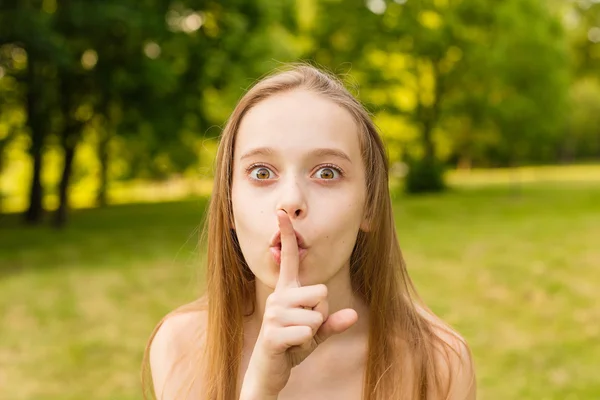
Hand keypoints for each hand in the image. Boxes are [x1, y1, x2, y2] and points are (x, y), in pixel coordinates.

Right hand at [240, 210, 357, 397]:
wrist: (269, 370)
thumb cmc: (293, 345)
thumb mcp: (316, 332)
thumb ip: (333, 322)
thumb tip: (353, 315)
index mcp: (287, 291)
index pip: (287, 259)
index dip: (286, 236)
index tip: (281, 213)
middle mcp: (278, 296)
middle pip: (321, 292)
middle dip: (321, 314)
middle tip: (305, 327)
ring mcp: (274, 313)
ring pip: (317, 315)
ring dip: (313, 331)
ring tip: (297, 337)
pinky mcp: (273, 333)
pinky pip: (308, 332)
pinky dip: (307, 343)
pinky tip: (292, 347)